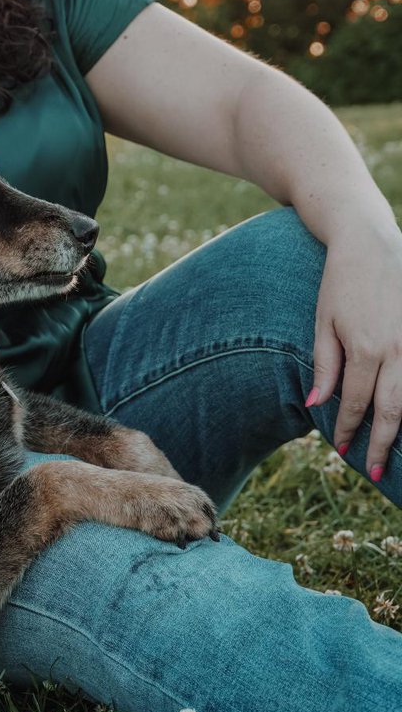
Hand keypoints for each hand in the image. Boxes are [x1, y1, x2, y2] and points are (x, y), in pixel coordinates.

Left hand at [310, 221, 401, 479]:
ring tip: (395, 451)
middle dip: (382, 443)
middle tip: (374, 471)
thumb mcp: (323, 322)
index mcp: (366, 350)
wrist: (369, 240)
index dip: (351, 430)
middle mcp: (398, 350)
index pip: (358, 404)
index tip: (344, 451)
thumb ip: (325, 365)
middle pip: (393, 410)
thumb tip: (317, 405)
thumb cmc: (340, 281)